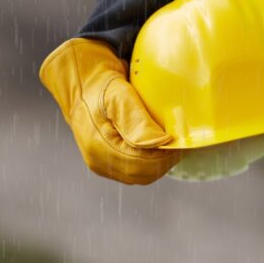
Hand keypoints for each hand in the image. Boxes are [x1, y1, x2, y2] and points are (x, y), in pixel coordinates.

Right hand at [39, 38, 180, 184]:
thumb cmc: (102, 86)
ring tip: (170, 145)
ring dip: (158, 164)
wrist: (84, 88)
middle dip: (163, 161)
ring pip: (139, 176)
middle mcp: (97, 160)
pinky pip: (134, 171)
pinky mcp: (107, 164)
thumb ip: (138, 121)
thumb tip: (161, 142)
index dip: (163, 157)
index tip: (178, 141)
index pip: (139, 164)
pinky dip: (149, 163)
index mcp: (98, 145)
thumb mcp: (120, 95)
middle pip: (141, 175)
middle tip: (179, 143)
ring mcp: (101, 165)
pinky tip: (158, 148)